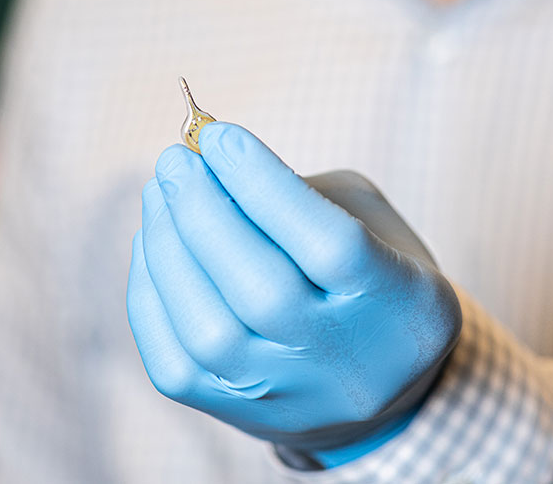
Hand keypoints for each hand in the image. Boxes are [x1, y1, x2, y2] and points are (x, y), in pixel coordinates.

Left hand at [127, 122, 461, 464]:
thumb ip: (299, 192)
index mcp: (401, 304)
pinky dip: (151, 294)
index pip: (330, 245)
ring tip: (161, 195)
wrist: (379, 387)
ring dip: (169, 250)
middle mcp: (347, 362)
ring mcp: (290, 396)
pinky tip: (155, 246)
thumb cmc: (371, 275)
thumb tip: (208, 165)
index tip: (218, 137)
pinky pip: (175, 363)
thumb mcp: (370, 221)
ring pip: (210, 335)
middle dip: (204, 212)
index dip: (265, 185)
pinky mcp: (239, 416)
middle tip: (176, 162)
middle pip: (264, 292)